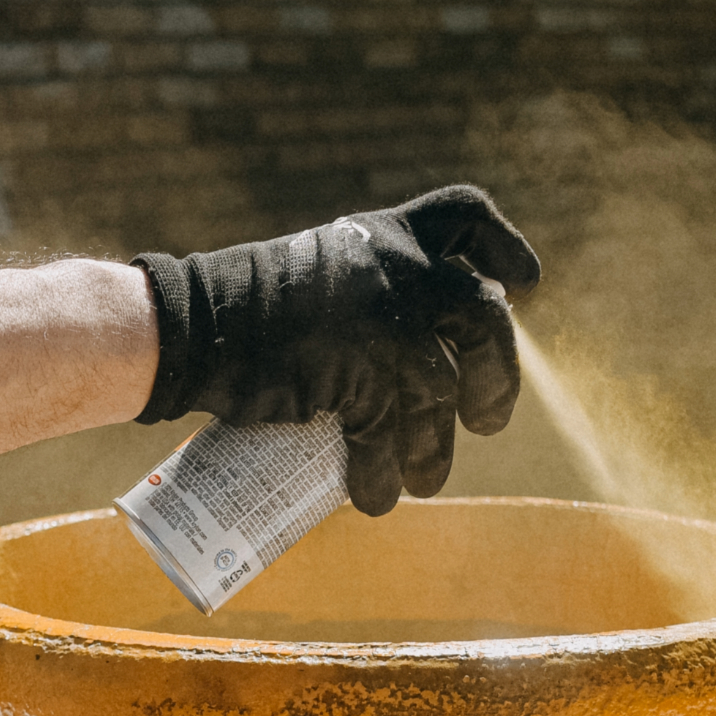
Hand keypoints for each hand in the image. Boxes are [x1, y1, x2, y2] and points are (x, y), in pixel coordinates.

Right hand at [132, 186, 541, 515]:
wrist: (193, 328)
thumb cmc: (245, 309)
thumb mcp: (323, 275)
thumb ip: (372, 291)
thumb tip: (420, 350)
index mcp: (389, 235)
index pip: (466, 218)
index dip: (503, 249)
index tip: (522, 285)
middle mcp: (399, 267)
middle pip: (482, 318)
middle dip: (498, 375)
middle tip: (488, 421)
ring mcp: (385, 321)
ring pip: (440, 393)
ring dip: (434, 447)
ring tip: (424, 480)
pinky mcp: (363, 375)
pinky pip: (392, 434)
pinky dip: (385, 474)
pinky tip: (374, 497)